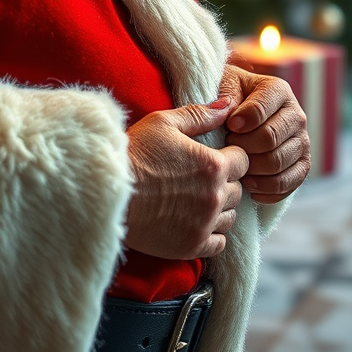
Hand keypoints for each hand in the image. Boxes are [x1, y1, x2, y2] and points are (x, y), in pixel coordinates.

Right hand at [125, 100, 248, 259]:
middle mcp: (215, 196)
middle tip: (202, 178)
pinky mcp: (191, 246)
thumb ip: (200, 115)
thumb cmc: (134, 153)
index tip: (216, 157)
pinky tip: (197, 222)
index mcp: (214, 165)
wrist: (107, 192)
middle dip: (226, 182)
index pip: (244, 160)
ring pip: (231, 217)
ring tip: (199, 199)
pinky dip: (213, 234)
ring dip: (221, 208)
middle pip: (238, 189)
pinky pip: (219, 244)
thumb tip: (228, 105)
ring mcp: (204, 224)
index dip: (232, 156)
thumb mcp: (164, 123)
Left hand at [220, 63, 309, 203]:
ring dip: (251, 168)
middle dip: (242, 147)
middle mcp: (296, 115)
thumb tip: (232, 118)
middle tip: (228, 148)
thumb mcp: (224, 87)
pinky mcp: (302, 166)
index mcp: (278, 90)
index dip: (239, 123)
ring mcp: (302, 142)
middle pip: (269, 139)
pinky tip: (248, 184)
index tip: (228, 127)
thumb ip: (225, 96)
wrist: (238, 118)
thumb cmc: (229, 99)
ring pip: (277, 163)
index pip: (260, 110)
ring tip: (235, 165)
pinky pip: (287, 184)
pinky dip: (265, 189)